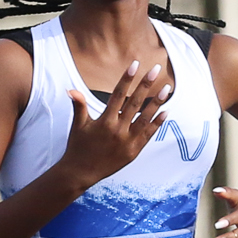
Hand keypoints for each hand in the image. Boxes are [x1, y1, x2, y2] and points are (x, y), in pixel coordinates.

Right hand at [54, 58, 169, 187]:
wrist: (81, 173)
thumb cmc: (78, 147)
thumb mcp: (78, 125)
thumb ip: (79, 105)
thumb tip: (71, 89)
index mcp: (104, 121)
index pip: (117, 94)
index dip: (127, 79)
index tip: (135, 64)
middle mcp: (117, 130)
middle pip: (134, 103)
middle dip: (145, 85)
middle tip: (155, 69)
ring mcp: (127, 141)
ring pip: (145, 118)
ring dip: (157, 102)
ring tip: (167, 88)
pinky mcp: (134, 151)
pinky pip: (148, 135)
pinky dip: (157, 124)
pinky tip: (166, 112)